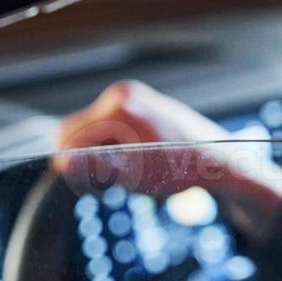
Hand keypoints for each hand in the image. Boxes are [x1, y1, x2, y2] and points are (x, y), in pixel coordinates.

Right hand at [55, 80, 281, 236]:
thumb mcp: (135, 173)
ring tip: (129, 174)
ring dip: (102, 157)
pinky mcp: (140, 110)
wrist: (218, 161)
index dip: (74, 164)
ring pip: (94, 134)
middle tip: (111, 184)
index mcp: (121, 103)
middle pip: (79, 132)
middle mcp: (125, 94)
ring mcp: (133, 100)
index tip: (94, 186)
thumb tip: (63, 164)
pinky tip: (136, 165)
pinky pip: (110, 131)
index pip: (70, 134)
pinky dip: (114, 151)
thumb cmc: (181, 167)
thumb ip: (98, 167)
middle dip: (89, 159)